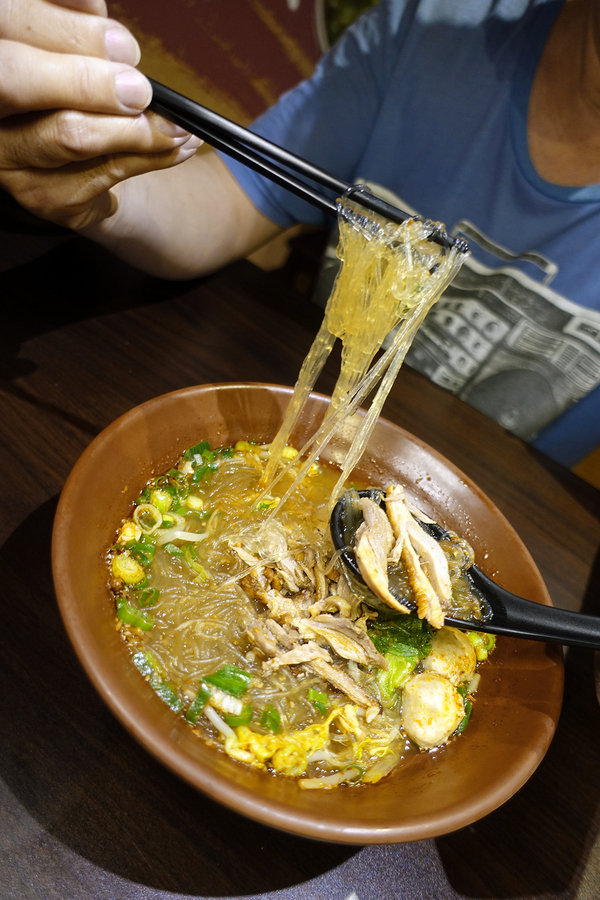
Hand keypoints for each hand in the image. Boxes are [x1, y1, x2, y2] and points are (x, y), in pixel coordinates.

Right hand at [0, 0, 200, 229]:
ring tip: (179, 124)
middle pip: (18, 80)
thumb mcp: (72, 43)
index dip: (61, 28)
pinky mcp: (42, 195)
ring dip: (139, 129)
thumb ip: (74, 22)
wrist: (81, 163)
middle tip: (142, 89)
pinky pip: (104, 171)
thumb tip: (101, 17)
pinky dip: (152, 157)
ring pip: (71, 133)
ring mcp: (8, 155)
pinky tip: (177, 147)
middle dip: (90, 81)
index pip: (5, 21)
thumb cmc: (75, 89)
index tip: (121, 46)